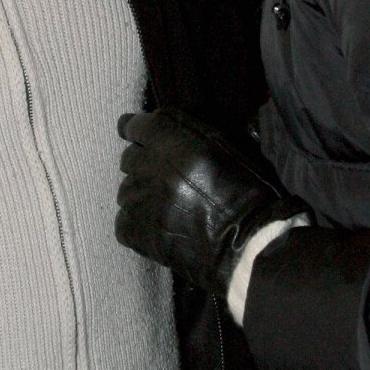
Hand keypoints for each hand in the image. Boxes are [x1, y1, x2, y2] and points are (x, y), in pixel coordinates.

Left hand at [117, 107, 304, 294]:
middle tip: (167, 181)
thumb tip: (163, 130)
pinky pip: (123, 221)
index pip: (134, 126)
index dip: (136, 131)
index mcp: (172, 141)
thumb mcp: (223, 148)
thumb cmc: (246, 194)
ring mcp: (138, 199)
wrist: (246, 244)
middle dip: (144, 165)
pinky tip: (160, 230)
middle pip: (129, 158)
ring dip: (142, 196)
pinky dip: (138, 225)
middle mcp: (148, 166)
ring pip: (126, 190)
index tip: (138, 137)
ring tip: (168, 210)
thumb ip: (188, 136)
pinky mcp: (132, 230)